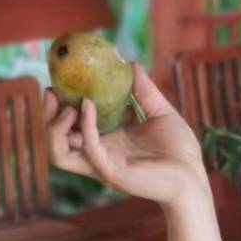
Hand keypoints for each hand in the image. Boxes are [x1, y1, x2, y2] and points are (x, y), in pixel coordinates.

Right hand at [45, 64, 208, 206]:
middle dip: (47, 116)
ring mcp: (102, 164)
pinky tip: (89, 106)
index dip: (58, 107)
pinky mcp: (111, 172)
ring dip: (55, 128)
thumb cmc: (179, 151)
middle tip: (50, 91)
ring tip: (68, 105)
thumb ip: (144, 91)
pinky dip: (85, 125)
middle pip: (56, 141)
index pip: (69, 128)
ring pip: (59, 153)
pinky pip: (89, 147)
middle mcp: (98, 154)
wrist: (194, 177)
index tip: (57, 83)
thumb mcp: (160, 112)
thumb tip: (131, 63)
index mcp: (106, 141)